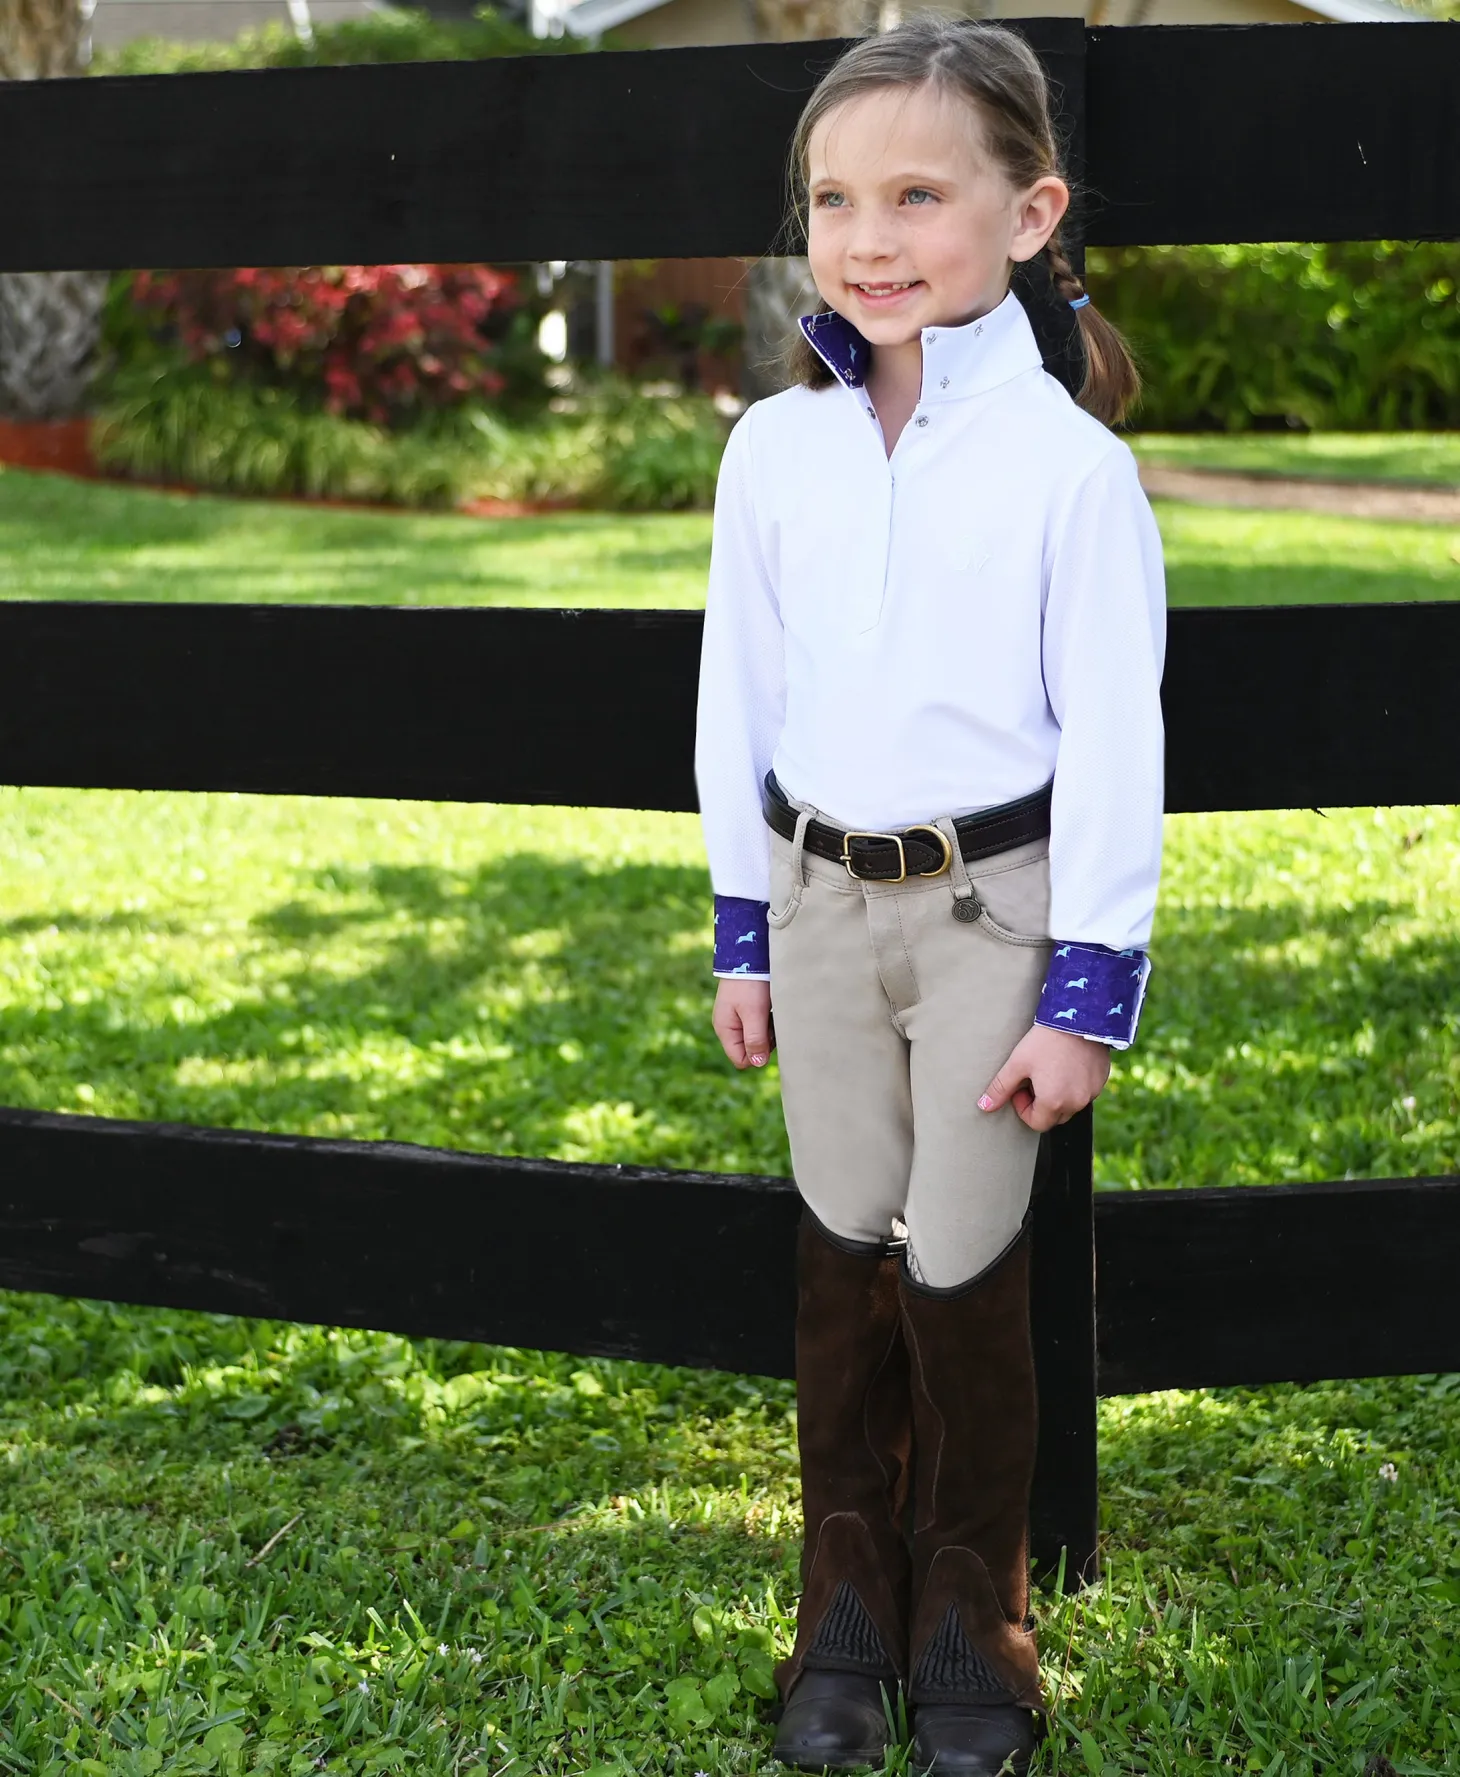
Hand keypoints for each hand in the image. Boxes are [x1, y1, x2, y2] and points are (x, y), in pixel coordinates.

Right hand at [713, 978, 774, 1069]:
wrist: (749, 954)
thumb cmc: (751, 984)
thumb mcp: (754, 1013)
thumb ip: (755, 1039)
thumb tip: (758, 1063)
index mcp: (725, 1030)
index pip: (741, 1060)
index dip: (758, 1054)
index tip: (768, 1036)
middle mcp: (728, 1026)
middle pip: (750, 1050)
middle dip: (764, 1042)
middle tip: (770, 1022)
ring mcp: (736, 1018)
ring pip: (756, 1038)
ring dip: (767, 1030)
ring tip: (770, 1012)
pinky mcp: (746, 1009)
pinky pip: (758, 1025)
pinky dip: (767, 1020)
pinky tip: (770, 1007)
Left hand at [978, 1024, 1110, 1131]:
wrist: (1078, 1017)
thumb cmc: (1044, 1041)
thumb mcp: (1017, 1063)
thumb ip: (1000, 1088)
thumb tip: (983, 1107)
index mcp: (1054, 1103)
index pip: (1036, 1123)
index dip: (1023, 1108)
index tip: (1021, 1086)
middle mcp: (1076, 1103)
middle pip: (1054, 1117)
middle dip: (1041, 1104)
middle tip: (1034, 1078)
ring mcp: (1092, 1092)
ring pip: (1070, 1105)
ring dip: (1058, 1096)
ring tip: (1050, 1070)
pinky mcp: (1101, 1080)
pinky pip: (1085, 1092)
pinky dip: (1074, 1085)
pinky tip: (1066, 1064)